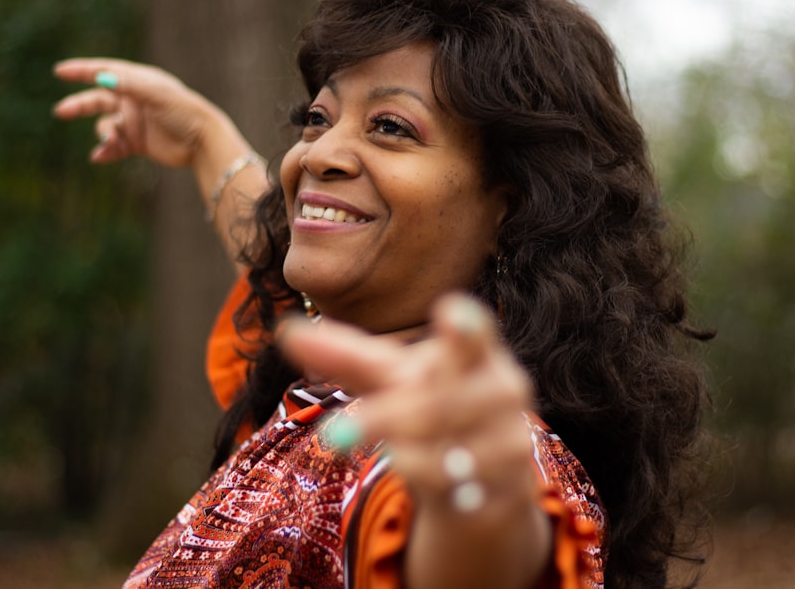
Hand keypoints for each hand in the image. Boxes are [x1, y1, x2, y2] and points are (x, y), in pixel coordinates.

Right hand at [52, 57, 223, 166]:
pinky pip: (114, 146)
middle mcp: (134, 101)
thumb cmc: (184, 111)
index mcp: (139, 82)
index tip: (59, 71)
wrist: (203, 142)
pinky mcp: (138, 143)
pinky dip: (105, 151)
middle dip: (80, 105)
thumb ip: (129, 85)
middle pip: (98, 100)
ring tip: (111, 141)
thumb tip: (101, 78)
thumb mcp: (156, 94)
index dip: (82, 70)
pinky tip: (99, 156)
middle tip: (61, 111)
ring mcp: (135, 122)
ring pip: (105, 126)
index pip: (105, 72)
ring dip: (103, 134)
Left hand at [278, 295, 536, 514]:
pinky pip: (452, 480)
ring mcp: (509, 437)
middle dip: (387, 416)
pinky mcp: (508, 483)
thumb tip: (285, 329)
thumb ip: (344, 354)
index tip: (449, 311)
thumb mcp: (390, 379)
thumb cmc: (432, 409)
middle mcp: (501, 390)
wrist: (484, 480)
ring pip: (443, 443)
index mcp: (475, 353)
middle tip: (330, 433)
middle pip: (440, 400)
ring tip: (350, 445)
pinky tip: (400, 463)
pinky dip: (417, 472)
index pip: (475, 333)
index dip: (464, 326)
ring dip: (394, 446)